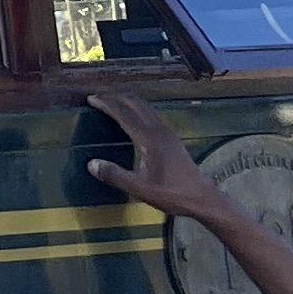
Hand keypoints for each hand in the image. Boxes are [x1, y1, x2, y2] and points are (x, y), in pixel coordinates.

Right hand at [82, 88, 229, 228]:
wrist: (201, 197)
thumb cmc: (171, 193)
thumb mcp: (140, 188)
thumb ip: (115, 175)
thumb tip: (91, 163)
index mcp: (149, 138)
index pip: (124, 113)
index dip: (106, 103)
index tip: (91, 98)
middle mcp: (159, 129)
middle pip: (134, 103)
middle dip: (115, 96)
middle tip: (97, 96)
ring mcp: (167, 131)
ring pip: (144, 106)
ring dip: (126, 100)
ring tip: (112, 101)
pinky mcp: (172, 137)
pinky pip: (150, 113)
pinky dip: (136, 108)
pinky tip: (133, 116)